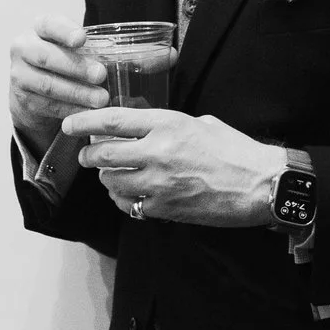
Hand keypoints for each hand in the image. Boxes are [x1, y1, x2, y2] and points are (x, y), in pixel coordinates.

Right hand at [9, 15, 107, 145]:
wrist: (35, 87)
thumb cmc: (66, 60)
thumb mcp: (79, 48)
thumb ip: (104, 49)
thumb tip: (153, 58)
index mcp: (40, 28)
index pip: (49, 24)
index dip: (65, 31)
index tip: (82, 39)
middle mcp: (24, 48)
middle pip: (47, 57)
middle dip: (76, 67)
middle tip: (101, 75)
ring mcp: (19, 74)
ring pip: (47, 84)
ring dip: (77, 93)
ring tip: (101, 99)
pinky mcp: (22, 99)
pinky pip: (47, 105)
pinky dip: (70, 109)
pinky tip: (88, 112)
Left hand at [64, 106, 286, 227]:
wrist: (260, 185)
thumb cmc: (235, 151)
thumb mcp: (202, 123)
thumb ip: (169, 125)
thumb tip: (146, 128)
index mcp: (167, 125)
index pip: (113, 121)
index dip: (85, 122)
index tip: (69, 125)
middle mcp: (158, 152)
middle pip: (103, 154)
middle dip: (89, 155)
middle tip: (87, 155)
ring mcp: (159, 184)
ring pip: (111, 182)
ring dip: (107, 178)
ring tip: (112, 175)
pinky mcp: (165, 208)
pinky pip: (129, 205)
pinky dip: (123, 199)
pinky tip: (130, 194)